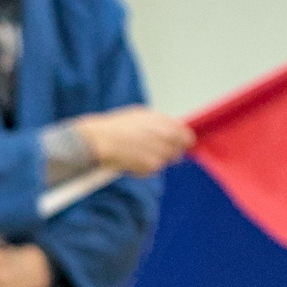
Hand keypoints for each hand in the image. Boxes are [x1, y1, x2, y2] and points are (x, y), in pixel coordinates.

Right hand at [72, 106, 193, 177]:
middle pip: (178, 151)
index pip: (186, 136)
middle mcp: (167, 135)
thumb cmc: (115, 127)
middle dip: (168, 153)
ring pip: (165, 162)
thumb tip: (168, 129)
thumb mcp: (140, 115)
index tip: (175, 145)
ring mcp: (161, 151)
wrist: (99, 140)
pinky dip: (143, 169)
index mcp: (165, 122)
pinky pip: (153, 170)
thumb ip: (158, 123)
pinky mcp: (152, 166)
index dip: (181, 142)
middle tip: (152, 153)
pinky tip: (131, 161)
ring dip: (155, 161)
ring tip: (137, 155)